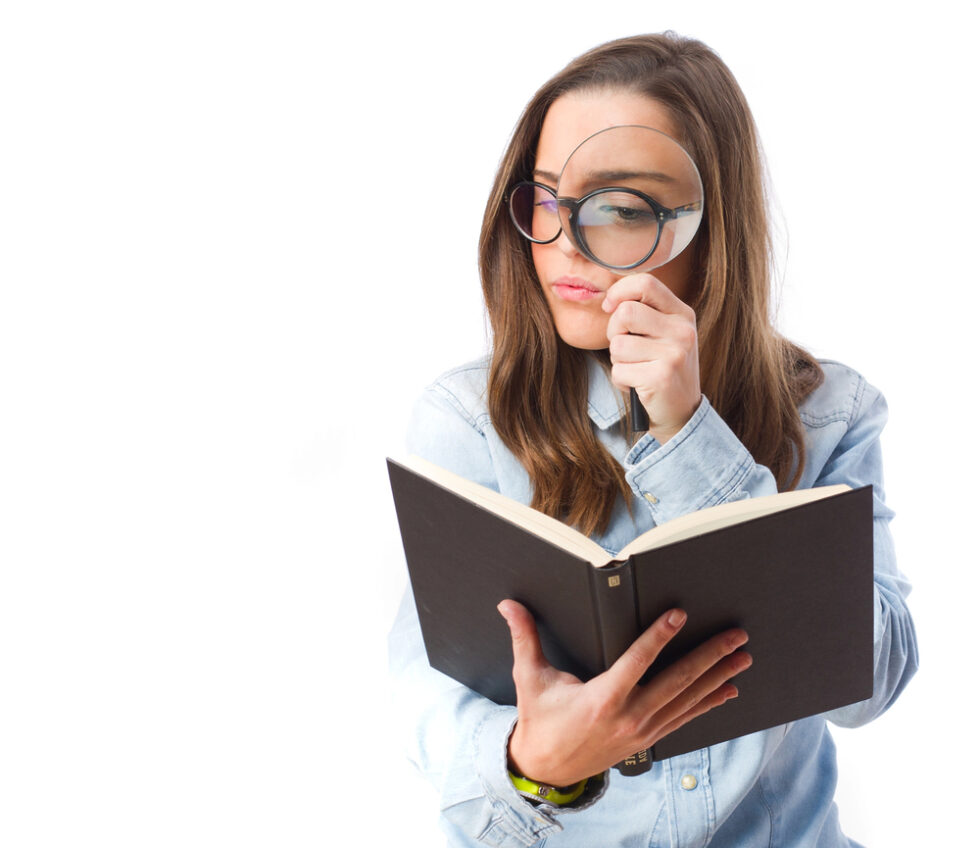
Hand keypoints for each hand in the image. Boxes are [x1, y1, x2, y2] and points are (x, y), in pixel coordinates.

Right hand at [498, 600, 750, 786]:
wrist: (546, 769)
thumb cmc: (539, 720)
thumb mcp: (530, 678)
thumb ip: (524, 637)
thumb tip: (508, 604)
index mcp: (601, 698)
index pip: (637, 661)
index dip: (659, 636)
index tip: (680, 615)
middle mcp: (628, 716)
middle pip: (677, 682)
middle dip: (710, 656)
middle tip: (736, 636)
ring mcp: (642, 730)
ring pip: (687, 700)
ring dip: (718, 677)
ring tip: (743, 658)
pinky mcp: (647, 738)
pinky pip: (684, 718)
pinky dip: (708, 704)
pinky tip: (728, 690)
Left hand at [602, 273, 700, 443]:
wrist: (681, 413)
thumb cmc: (662, 369)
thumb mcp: (663, 335)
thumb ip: (644, 313)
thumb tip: (609, 301)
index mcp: (682, 314)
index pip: (646, 283)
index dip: (619, 292)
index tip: (609, 307)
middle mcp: (683, 331)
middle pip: (625, 312)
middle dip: (614, 332)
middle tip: (624, 349)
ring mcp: (674, 354)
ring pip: (618, 345)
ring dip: (618, 361)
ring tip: (636, 370)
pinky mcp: (661, 377)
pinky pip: (619, 370)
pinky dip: (621, 381)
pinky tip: (638, 386)